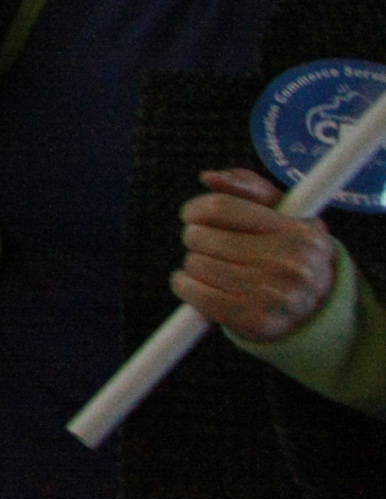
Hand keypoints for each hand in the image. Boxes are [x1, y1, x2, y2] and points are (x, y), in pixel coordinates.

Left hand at [174, 168, 338, 342]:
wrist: (314, 309)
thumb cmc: (288, 250)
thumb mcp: (282, 212)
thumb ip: (248, 186)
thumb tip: (210, 178)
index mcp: (298, 232)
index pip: (223, 208)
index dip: (196, 208)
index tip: (191, 215)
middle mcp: (290, 263)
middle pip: (203, 237)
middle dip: (196, 238)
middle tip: (207, 244)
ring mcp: (274, 295)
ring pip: (197, 264)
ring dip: (192, 263)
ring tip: (208, 265)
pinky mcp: (255, 320)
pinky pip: (196, 294)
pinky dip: (184, 285)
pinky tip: (192, 282)